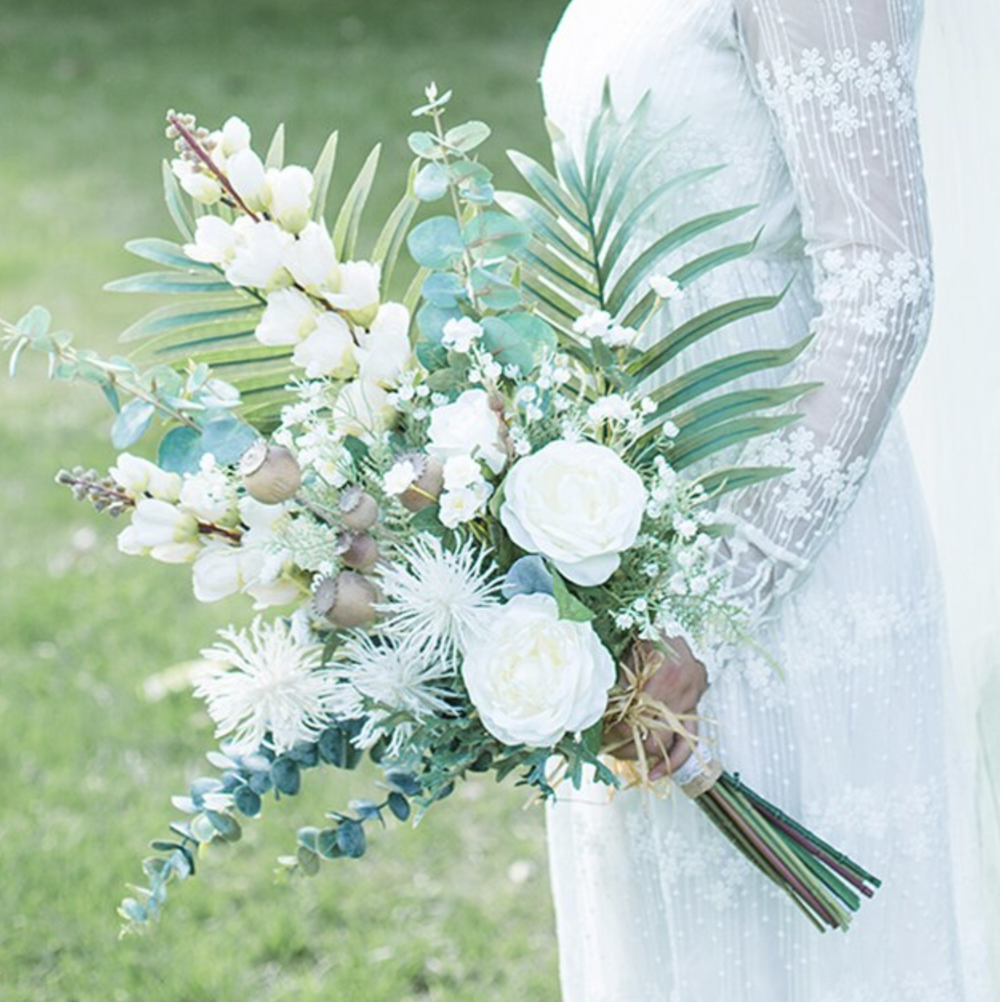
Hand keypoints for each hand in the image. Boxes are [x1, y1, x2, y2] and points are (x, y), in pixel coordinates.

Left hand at [608, 636, 707, 780]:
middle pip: (653, 735)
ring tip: (621, 757)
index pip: (640, 715)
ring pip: (668, 743)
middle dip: (628, 744)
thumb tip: (601, 707)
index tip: (604, 731)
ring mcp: (691, 702)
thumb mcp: (630, 649)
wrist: (681, 623)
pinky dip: (674, 761)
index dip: (620, 728)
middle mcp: (681, 692)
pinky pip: (689, 742)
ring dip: (644, 754)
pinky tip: (656, 774)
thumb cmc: (652, 632)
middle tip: (606, 745)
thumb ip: (620, 678)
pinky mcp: (695, 708)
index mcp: (664, 674)